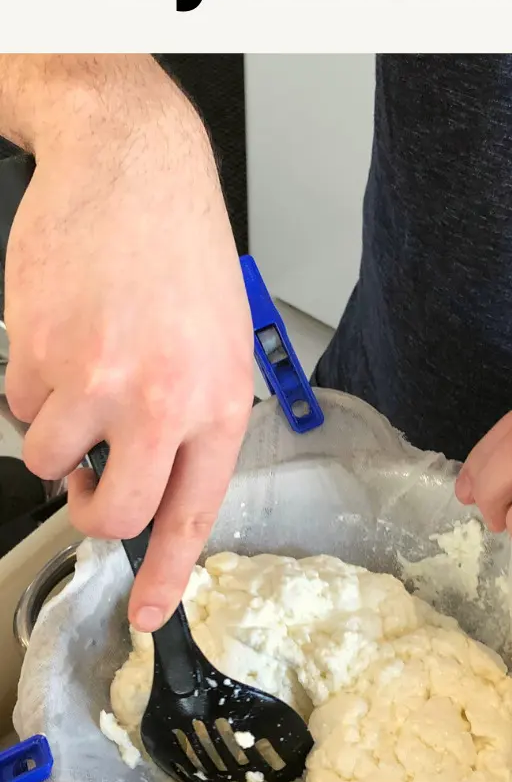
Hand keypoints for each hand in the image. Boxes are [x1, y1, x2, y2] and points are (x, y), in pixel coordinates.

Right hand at [3, 58, 253, 631]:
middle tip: (91, 485)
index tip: (146, 612)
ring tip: (82, 372)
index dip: (165, 573)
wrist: (134, 169)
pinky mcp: (39, 352)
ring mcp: (97, 379)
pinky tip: (62, 332)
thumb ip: (190, 415)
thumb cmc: (180, 250)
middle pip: (116, 512)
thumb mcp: (221, 341)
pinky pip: (19, 402)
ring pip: (51, 460)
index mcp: (218, 401)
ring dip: (57, 431)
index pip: (194, 511)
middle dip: (94, 511)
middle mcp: (163, 400)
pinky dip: (32, 379)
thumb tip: (151, 477)